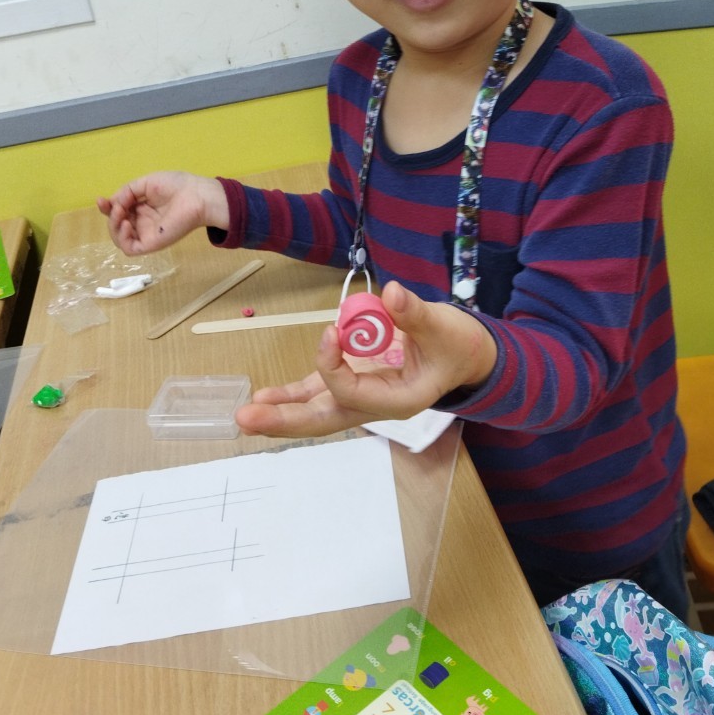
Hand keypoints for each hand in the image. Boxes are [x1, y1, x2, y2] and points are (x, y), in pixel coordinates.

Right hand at [96, 171, 228, 253]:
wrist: (195, 196)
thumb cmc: (175, 186)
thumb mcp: (146, 183)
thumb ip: (127, 192)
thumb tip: (113, 203)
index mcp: (141, 207)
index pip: (118, 211)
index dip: (107, 207)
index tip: (101, 200)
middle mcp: (142, 222)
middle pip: (116, 224)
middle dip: (110, 215)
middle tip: (117, 207)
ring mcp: (145, 234)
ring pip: (119, 238)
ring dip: (113, 225)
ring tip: (122, 214)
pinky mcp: (151, 244)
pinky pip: (129, 248)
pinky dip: (122, 238)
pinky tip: (128, 225)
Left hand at [236, 281, 497, 438]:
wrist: (467, 357)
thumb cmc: (458, 345)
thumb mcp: (444, 327)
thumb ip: (415, 314)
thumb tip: (391, 294)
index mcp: (397, 400)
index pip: (352, 391)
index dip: (333, 363)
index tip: (331, 330)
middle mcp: (373, 405)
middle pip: (323, 420)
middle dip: (284, 420)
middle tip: (246, 417)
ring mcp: (360, 396)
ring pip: (316, 411)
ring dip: (281, 411)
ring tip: (246, 413)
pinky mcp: (353, 382)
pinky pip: (319, 393)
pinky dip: (293, 395)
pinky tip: (266, 395)